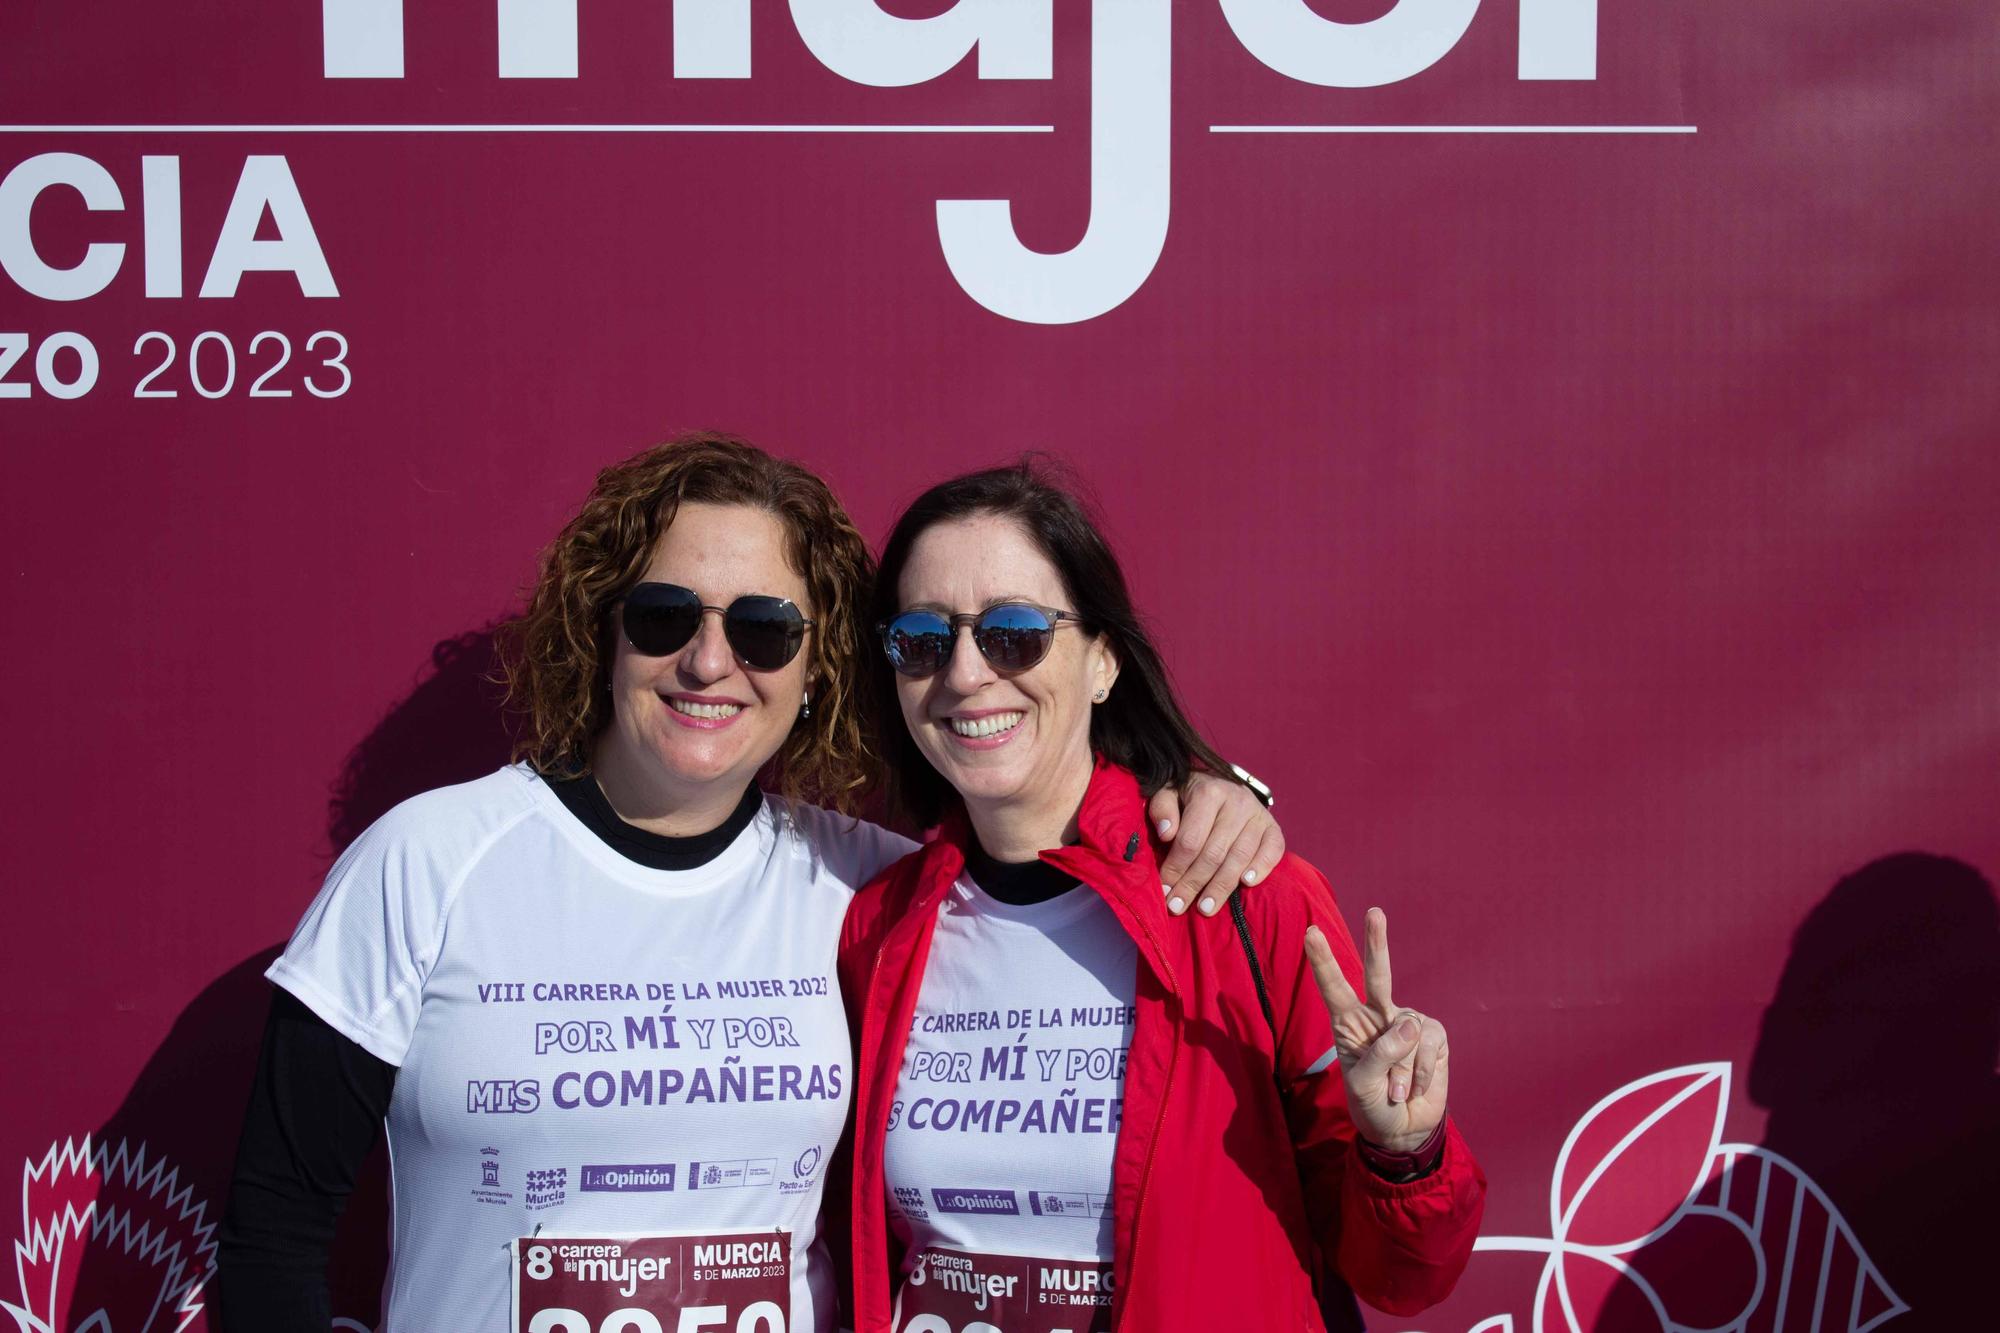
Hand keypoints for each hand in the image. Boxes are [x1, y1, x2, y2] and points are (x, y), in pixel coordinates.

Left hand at [1146, 772, 1283, 917]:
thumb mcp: (1168, 793)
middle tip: (1177, 906)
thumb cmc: (1189, 796)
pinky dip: (1261, 867)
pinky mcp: (1273, 827)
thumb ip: (1162, 809)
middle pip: (1214, 853)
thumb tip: (1166, 833)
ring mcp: (1258, 815)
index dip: (1176, 868)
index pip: (1190, 839)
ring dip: (1221, 887)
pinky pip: (1273, 850)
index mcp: (1208, 792)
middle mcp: (1236, 802)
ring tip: (1205, 908)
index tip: (1164, 890)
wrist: (1223, 784)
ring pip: (1240, 857)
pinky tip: (1247, 884)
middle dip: (1193, 884)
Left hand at [1304, 908, 1448, 1152]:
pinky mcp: (1434, 1037)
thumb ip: (1382, 1053)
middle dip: (1377, 942)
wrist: (1402, 1130)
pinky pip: (1430, 1045)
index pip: (1334, 988)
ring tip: (1396, 1092)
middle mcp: (1377, 1016)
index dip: (1323, 961)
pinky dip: (1421, 1071)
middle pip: (1377, 974)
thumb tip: (1412, 1022)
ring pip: (1408, 1032)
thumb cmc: (1371, 1103)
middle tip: (1375, 911)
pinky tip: (1416, 1087)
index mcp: (1348, 1024)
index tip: (1310, 932)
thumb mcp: (1363, 1084)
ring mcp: (1407, 1023)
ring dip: (1402, 1070)